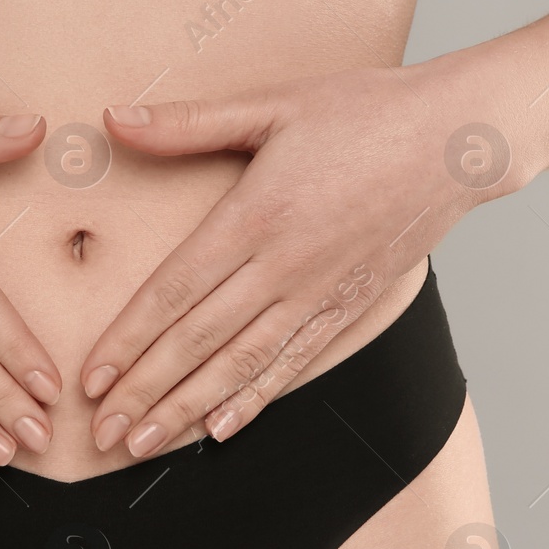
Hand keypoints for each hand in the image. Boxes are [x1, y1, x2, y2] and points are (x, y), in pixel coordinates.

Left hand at [80, 64, 492, 456]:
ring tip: (145, 444)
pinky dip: (255, 400)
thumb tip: (115, 120)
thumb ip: (191, 123)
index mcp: (256, 215)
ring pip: (243, 365)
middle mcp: (284, 266)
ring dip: (188, 409)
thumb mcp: (274, 104)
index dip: (128, 340)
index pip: (175, 291)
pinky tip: (220, 430)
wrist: (457, 141)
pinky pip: (294, 363)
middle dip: (146, 391)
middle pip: (200, 341)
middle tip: (104, 431)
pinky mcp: (349, 306)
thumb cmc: (366, 112)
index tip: (92, 377)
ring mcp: (319, 293)